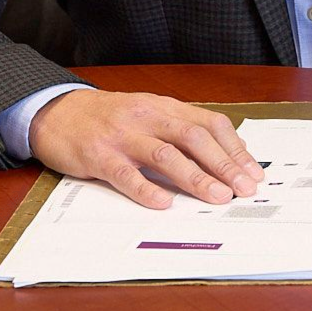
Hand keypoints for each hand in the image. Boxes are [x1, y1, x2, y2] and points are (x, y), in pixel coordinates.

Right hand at [28, 89, 263, 209]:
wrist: (58, 111)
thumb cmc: (110, 118)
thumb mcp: (150, 114)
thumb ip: (182, 130)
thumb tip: (225, 156)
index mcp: (165, 107)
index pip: (210, 124)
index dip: (235, 149)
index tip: (253, 172)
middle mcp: (148, 117)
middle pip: (194, 138)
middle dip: (224, 165)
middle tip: (244, 188)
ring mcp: (123, 135)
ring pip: (165, 154)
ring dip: (195, 177)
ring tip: (217, 196)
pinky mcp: (98, 155)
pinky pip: (125, 173)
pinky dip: (145, 189)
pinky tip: (163, 203)